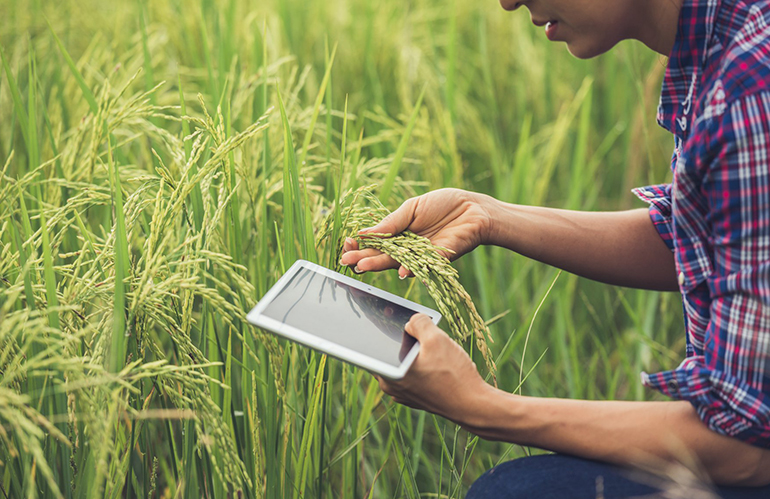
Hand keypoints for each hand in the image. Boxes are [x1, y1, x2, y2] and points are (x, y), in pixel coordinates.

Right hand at [340, 188, 494, 276]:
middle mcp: (407, 248)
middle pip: (381, 256)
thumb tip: (364, 232)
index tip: (348, 243)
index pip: (374, 243)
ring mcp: (421, 256)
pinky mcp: (438, 260)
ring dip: (380, 265)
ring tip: (362, 266)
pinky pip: (423, 266)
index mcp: (398, 234)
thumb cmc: (444, 204)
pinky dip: (412, 269)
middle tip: (346, 260)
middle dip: (362, 258)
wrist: (474, 209)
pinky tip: (401, 271)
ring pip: (397, 263)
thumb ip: (391, 222)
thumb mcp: (412, 208)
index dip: (360, 244)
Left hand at [374, 314, 491, 423]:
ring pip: (404, 362)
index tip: (385, 315)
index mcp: (388, 372)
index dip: (378, 328)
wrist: (473, 405)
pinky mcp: (415, 397)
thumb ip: (418, 322)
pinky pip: (413, 373)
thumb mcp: (437, 339)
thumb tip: (410, 321)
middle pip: (390, 352)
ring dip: (415, 352)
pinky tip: (439, 361)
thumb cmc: (453, 374)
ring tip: (435, 347)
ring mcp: (402, 393)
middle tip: (419, 329)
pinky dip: (422, 365)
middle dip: (404, 339)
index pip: (372, 345)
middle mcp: (390, 385)